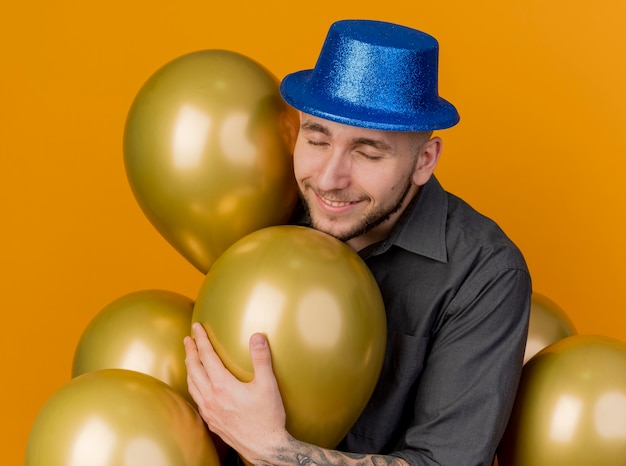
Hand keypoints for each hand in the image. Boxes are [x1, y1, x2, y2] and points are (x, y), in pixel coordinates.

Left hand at [184, 322, 289, 462]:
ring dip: (189, 368)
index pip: (206, 356)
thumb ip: (261, 359)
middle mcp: (211, 398)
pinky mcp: (212, 422)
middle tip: (189, 338)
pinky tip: (198, 386)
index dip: (201, 340)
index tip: (196, 327)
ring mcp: (209, 412)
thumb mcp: (268, 385)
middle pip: (194, 369)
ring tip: (190, 358)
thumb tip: (256, 336)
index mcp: (222, 386)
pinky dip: (194, 387)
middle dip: (190, 351)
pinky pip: (197, 400)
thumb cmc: (268, 417)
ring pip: (192, 385)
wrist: (266, 448)